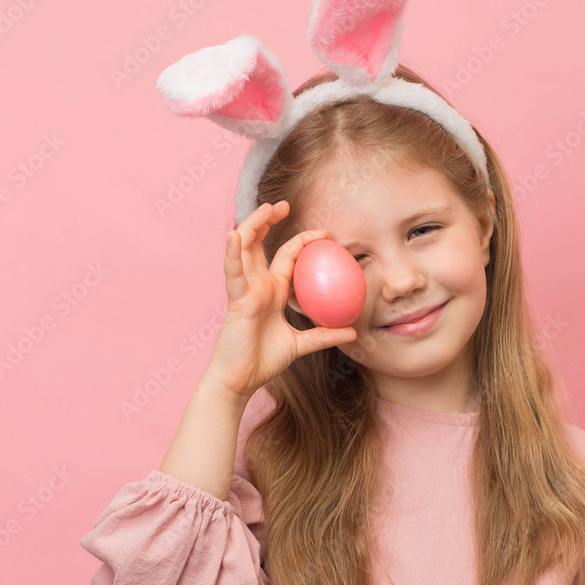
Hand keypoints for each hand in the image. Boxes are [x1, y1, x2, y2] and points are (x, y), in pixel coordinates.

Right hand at [204, 200, 356, 400]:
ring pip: (244, 249)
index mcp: (271, 291)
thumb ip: (324, 336)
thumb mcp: (301, 345)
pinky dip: (232, 253)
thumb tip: (352, 333)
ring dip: (253, 225)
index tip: (324, 233)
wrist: (241, 380)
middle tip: (286, 204)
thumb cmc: (263, 362)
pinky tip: (235, 234)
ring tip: (266, 208)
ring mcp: (245, 290)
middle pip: (259, 244)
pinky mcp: (235, 299)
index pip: (286, 257)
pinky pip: (233, 273)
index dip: (302, 241)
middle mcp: (257, 285)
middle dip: (269, 220)